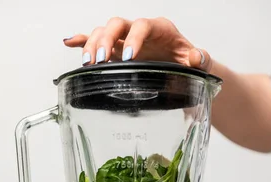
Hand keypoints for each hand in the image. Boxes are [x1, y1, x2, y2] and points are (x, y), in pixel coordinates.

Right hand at [63, 17, 212, 70]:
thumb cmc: (187, 63)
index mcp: (159, 28)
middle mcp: (139, 29)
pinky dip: (82, 40)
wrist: (182, 67)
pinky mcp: (116, 49)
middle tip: (101, 61)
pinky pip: (95, 40)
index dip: (134, 39)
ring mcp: (125, 39)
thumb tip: (196, 57)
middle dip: (106, 40)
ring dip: (92, 45)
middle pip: (117, 25)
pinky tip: (70, 42)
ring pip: (103, 32)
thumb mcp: (198, 62)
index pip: (142, 26)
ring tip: (87, 64)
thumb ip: (200, 59)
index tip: (129, 58)